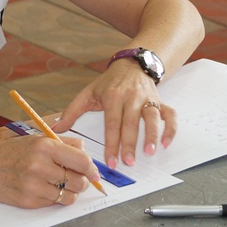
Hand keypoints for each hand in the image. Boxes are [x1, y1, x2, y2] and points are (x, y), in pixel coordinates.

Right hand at [0, 135, 97, 207]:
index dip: (91, 169)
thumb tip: (86, 154)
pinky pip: (54, 203)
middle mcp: (39, 165)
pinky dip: (55, 198)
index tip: (93, 173)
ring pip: (69, 196)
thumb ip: (65, 144)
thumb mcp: (38, 139)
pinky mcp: (28, 201)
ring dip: (70, 192)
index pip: (81, 160)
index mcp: (44, 147)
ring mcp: (33, 185)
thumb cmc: (12, 152)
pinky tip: (46, 189)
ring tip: (62, 185)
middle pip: (78, 181)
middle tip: (77, 179)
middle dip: (82, 182)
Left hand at [54, 59, 177, 168]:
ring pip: (152, 117)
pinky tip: (166, 143)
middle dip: (130, 144)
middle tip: (128, 162)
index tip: (110, 160)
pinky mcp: (160, 100)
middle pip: (131, 122)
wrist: (132, 64)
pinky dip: (171, 128)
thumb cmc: (109, 82)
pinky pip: (169, 115)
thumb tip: (55, 128)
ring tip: (149, 152)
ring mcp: (147, 98)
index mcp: (112, 96)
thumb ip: (72, 111)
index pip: (112, 123)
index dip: (111, 143)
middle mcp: (131, 97)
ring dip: (152, 135)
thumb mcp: (88, 92)